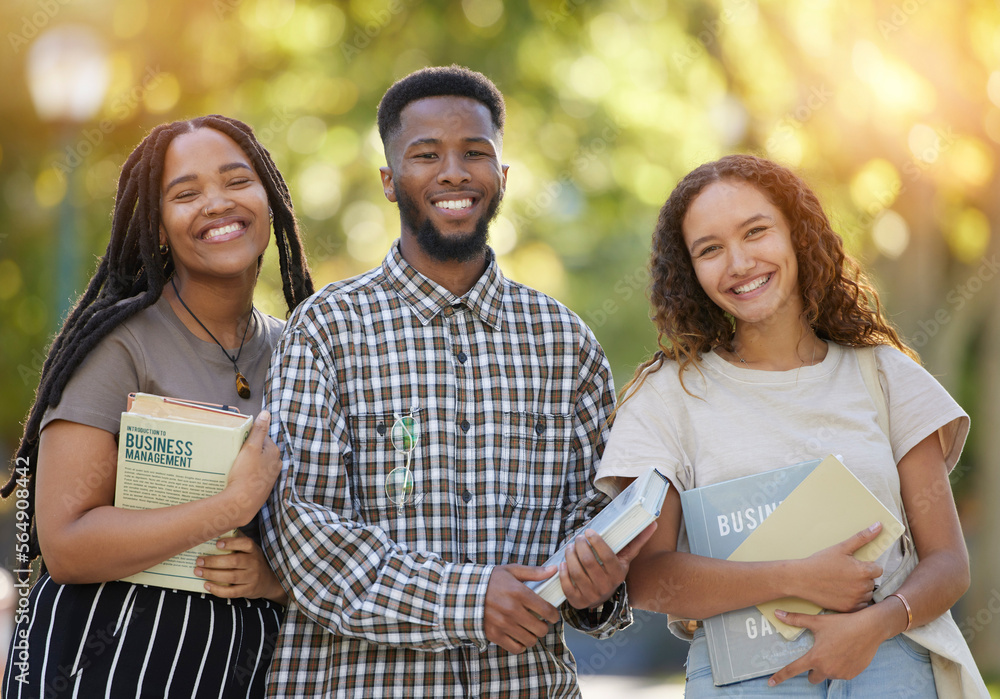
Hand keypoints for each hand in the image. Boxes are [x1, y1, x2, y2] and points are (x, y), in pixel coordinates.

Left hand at [195, 531, 287, 603]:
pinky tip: (207, 585)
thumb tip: (218, 530)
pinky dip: (218, 590)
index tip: (217, 543)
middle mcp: (255, 563)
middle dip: (214, 561)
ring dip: (212, 574)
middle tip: (199, 561)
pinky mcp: (248, 590)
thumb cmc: (253, 561)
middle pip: (234, 561)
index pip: (245, 544)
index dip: (232, 543)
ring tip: (198, 572)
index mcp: (254, 550)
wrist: (269, 580)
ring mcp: (252, 578)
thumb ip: (238, 540)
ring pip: (231, 577)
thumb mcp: (250, 549)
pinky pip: (232, 592)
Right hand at [223, 412, 280, 526]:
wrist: (242, 503)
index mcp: (275, 453)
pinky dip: (248, 474)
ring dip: (248, 462)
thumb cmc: (246, 474)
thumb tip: (266, 413)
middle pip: (261, 451)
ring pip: (258, 464)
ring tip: (234, 464)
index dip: (250, 437)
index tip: (239, 440)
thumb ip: (259, 430)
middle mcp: (276, 465)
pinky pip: (254, 476)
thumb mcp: (251, 447)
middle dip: (249, 450)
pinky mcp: (262, 488)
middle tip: (235, 452)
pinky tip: (238, 477)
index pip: (263, 438)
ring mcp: (270, 477)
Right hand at [484, 564, 559, 653]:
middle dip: (544, 626)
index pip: (546, 610)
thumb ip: (533, 572)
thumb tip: (553, 570)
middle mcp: (512, 610)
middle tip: (541, 622)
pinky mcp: (494, 635)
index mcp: (518, 592)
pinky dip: (520, 645)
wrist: (464, 591)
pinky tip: (519, 637)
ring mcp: (503, 624)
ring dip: (533, 636)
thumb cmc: (490, 580)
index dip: (554, 615)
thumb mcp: (511, 571)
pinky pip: (516, 648)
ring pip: (530, 640)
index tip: (553, 616)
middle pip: (541, 628)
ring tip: (530, 630)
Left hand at [560, 524, 656, 609]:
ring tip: (569, 547)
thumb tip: (653, 524)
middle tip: (577, 538)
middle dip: (580, 546)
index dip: (596, 542)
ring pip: (576, 572)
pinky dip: (562, 573)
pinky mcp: (578, 602)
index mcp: (618, 574)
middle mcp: (606, 586)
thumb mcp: (624, 558)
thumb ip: (636, 541)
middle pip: (588, 562)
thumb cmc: (612, 571)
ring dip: (569, 556)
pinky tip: (562, 563)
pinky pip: (567, 587)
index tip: (588, 532)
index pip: (607, 556)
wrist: (603, 597)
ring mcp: (592, 595)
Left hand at [768, 606, 883, 685]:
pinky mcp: (851, 675)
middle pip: (812, 678)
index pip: (792, 670)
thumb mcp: (817, 621)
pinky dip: (839, 667)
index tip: (771, 683)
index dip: (780, 677)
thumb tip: (777, 613)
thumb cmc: (842, 623)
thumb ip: (796, 619)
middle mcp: (826, 669)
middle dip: (812, 670)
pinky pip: (840, 674)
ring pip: (827, 675)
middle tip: (817, 656)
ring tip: (834, 650)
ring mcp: (840, 674)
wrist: (869, 629)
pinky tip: (845, 654)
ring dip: (827, 667)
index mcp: (815, 658)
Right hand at [795, 523, 882, 611]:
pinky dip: (854, 600)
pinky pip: (860, 605)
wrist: (802, 579)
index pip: (878, 569)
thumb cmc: (820, 562)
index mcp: (863, 571)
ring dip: (859, 589)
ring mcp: (856, 600)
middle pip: (872, 582)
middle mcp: (862, 587)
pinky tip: (842, 592)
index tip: (854, 565)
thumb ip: (862, 537)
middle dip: (862, 578)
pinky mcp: (849, 609)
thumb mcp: (841, 548)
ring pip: (867, 594)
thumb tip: (879, 525)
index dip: (867, 566)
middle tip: (845, 574)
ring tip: (842, 583)